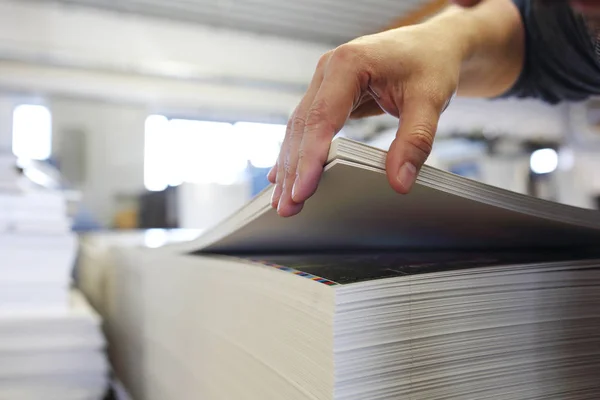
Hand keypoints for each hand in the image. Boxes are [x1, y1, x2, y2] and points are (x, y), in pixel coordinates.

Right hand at [268, 23, 463, 216]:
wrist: (433, 44)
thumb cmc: (430, 63)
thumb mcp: (430, 100)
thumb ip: (414, 141)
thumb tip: (399, 181)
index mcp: (349, 63)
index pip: (322, 118)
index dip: (310, 157)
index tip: (303, 190)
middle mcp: (328, 70)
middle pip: (303, 126)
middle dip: (293, 169)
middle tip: (287, 207)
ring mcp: (324, 81)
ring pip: (299, 128)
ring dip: (290, 165)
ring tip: (283, 201)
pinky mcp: (328, 94)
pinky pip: (307, 126)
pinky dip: (298, 152)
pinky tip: (284, 175)